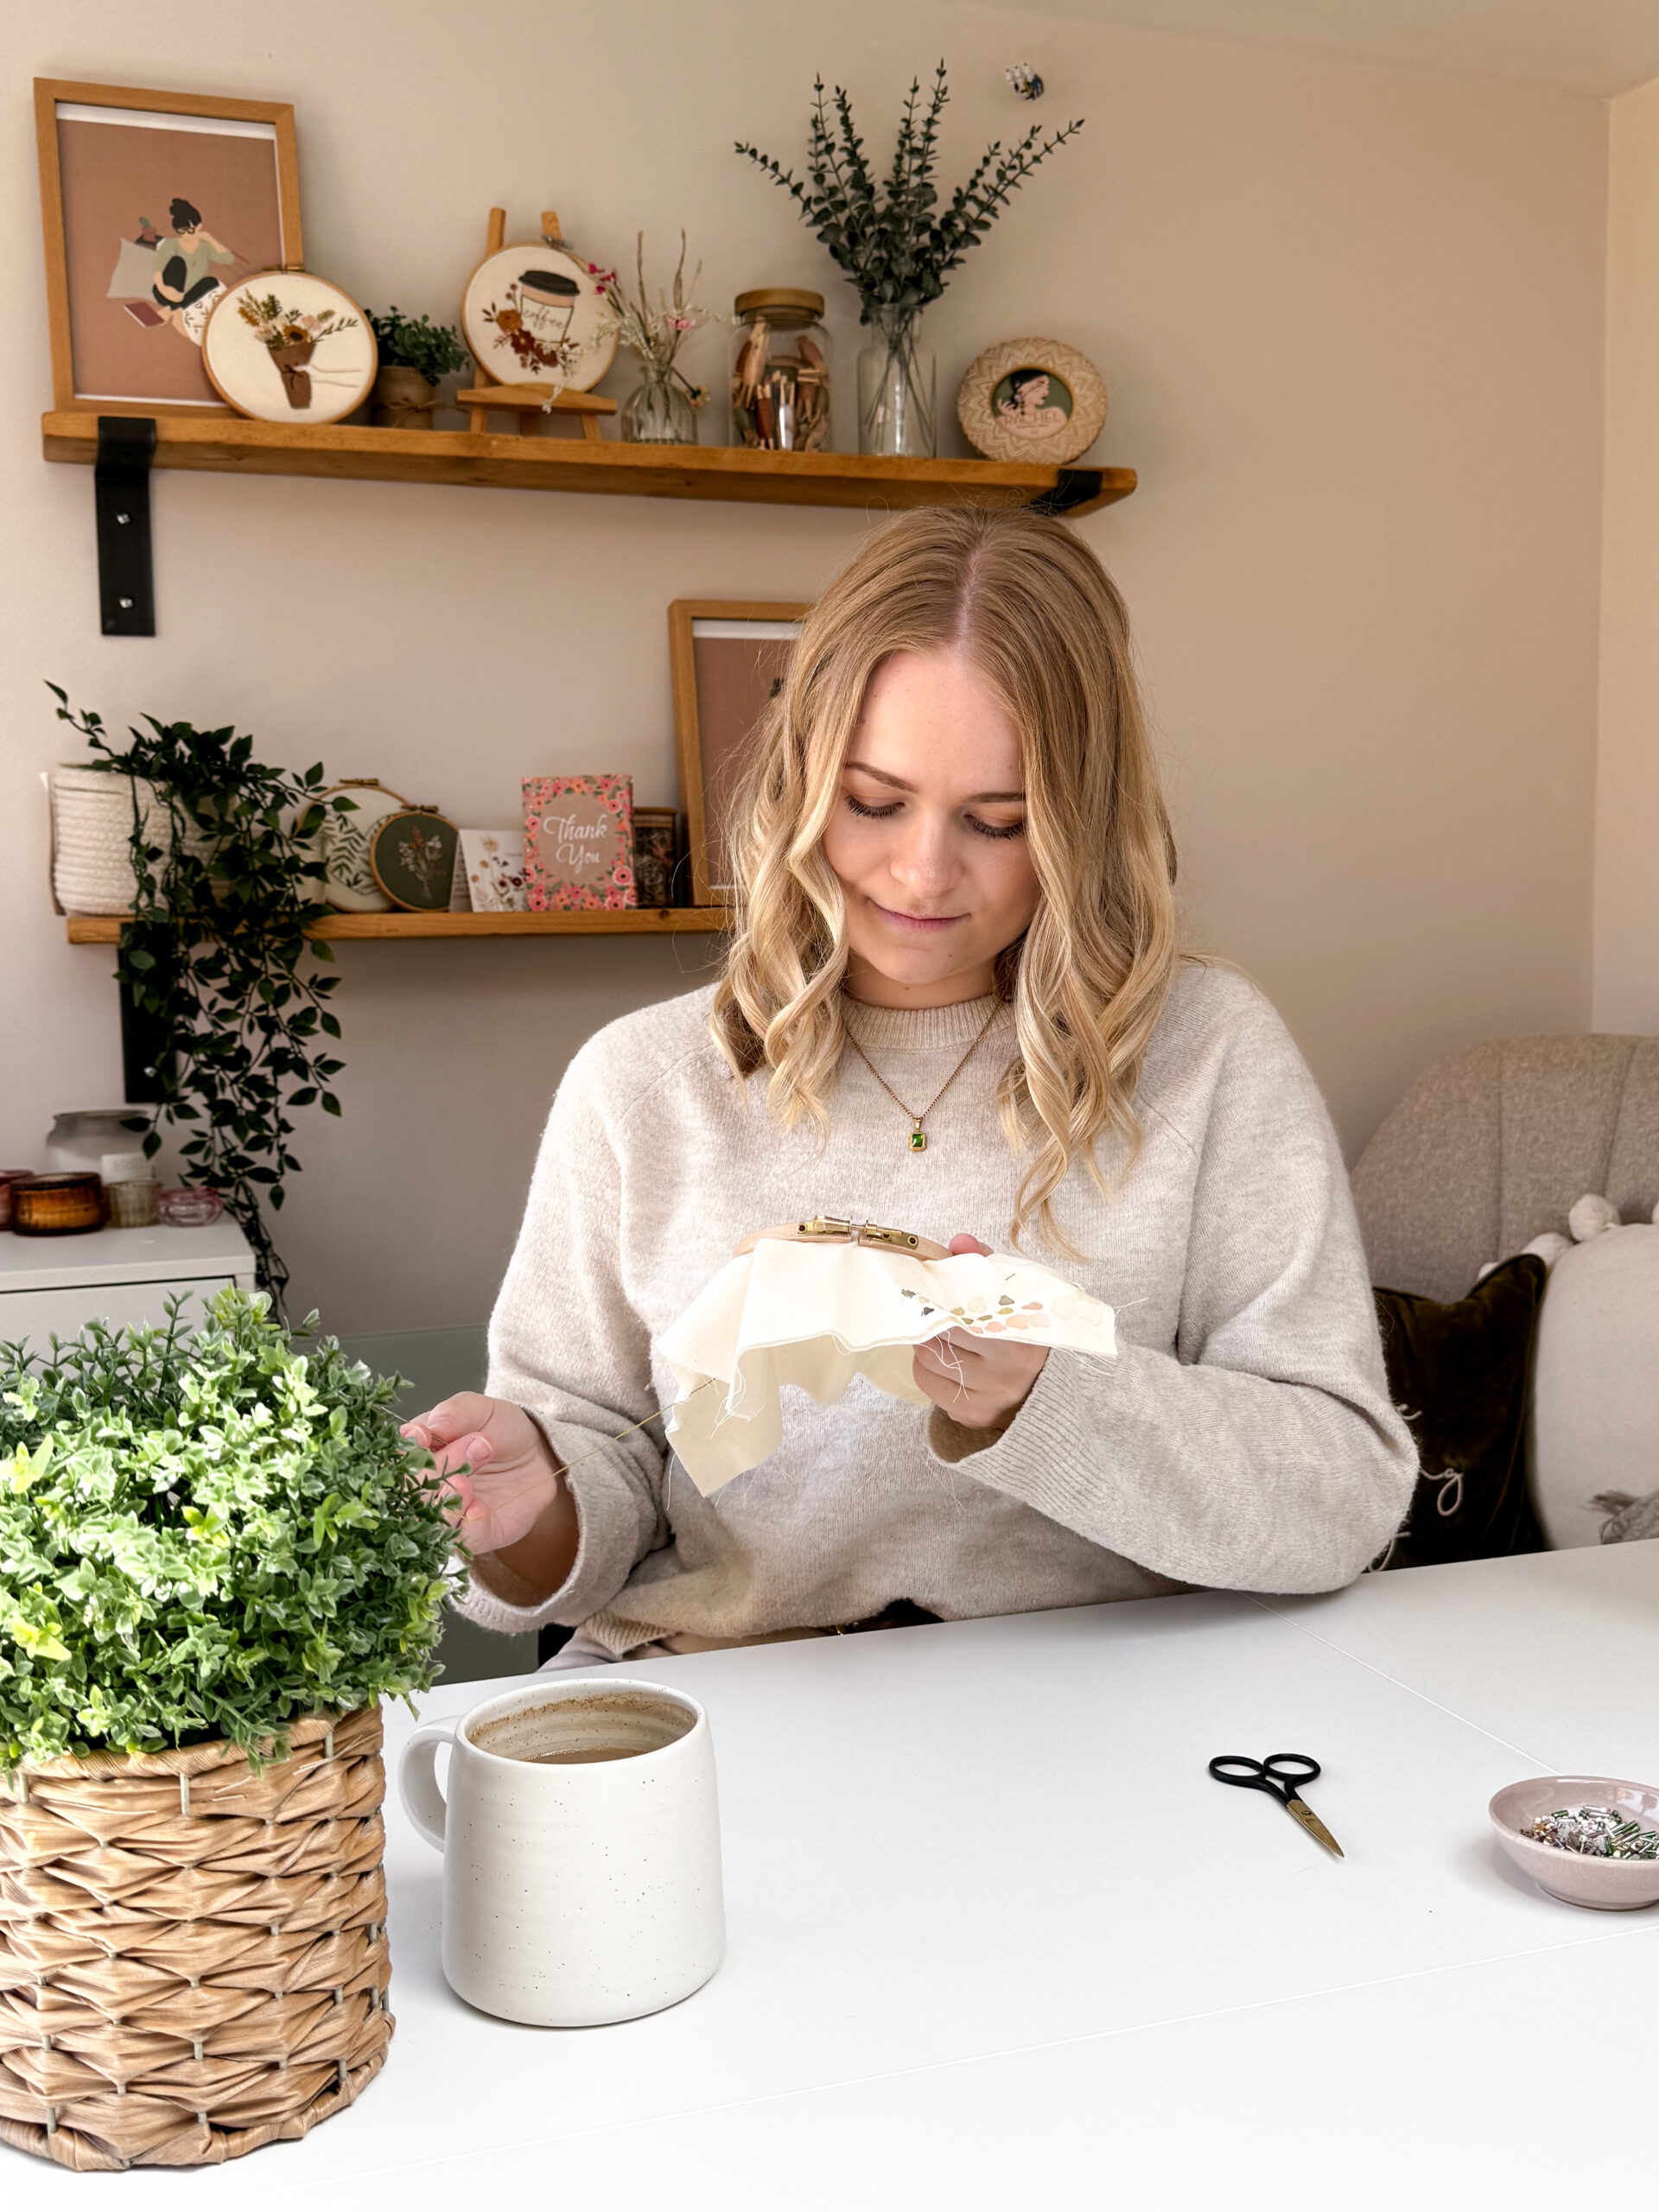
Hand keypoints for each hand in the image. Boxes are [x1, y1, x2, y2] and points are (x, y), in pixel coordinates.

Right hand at [401, 1392, 562, 1556]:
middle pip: (413, 1486)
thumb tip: (429, 1427)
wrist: (538, 1457)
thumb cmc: (502, 1431)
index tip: (422, 1436)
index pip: (399, 1454)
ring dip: (445, 1500)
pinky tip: (479, 1508)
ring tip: (464, 1482)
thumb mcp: (482, 1411)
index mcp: (419, 1451)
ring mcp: (445, 1514)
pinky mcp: (471, 1535)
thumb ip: (455, 1413)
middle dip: (438, 1466)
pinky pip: (460, 1539)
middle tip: (475, 1446)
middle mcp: (424, 1487)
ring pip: (429, 1519)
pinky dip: (467, 1524)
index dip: (407, 1447)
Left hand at [911, 1233, 1047, 1432]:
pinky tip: (952, 1364)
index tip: (930, 1290)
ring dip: (928, 1346)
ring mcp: (987, 1399)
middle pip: (936, 1337)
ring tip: (947, 1339)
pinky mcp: (972, 1416)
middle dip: (931, 1322)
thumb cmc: (1036, 1336)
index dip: (939, 1298)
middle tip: (938, 1314)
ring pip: (926, 1362)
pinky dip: (931, 1371)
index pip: (960, 1312)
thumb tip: (957, 1242)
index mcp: (1020, 1340)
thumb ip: (989, 1267)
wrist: (1057, 1390)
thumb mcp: (1023, 1296)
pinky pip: (929, 1387)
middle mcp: (1004, 1374)